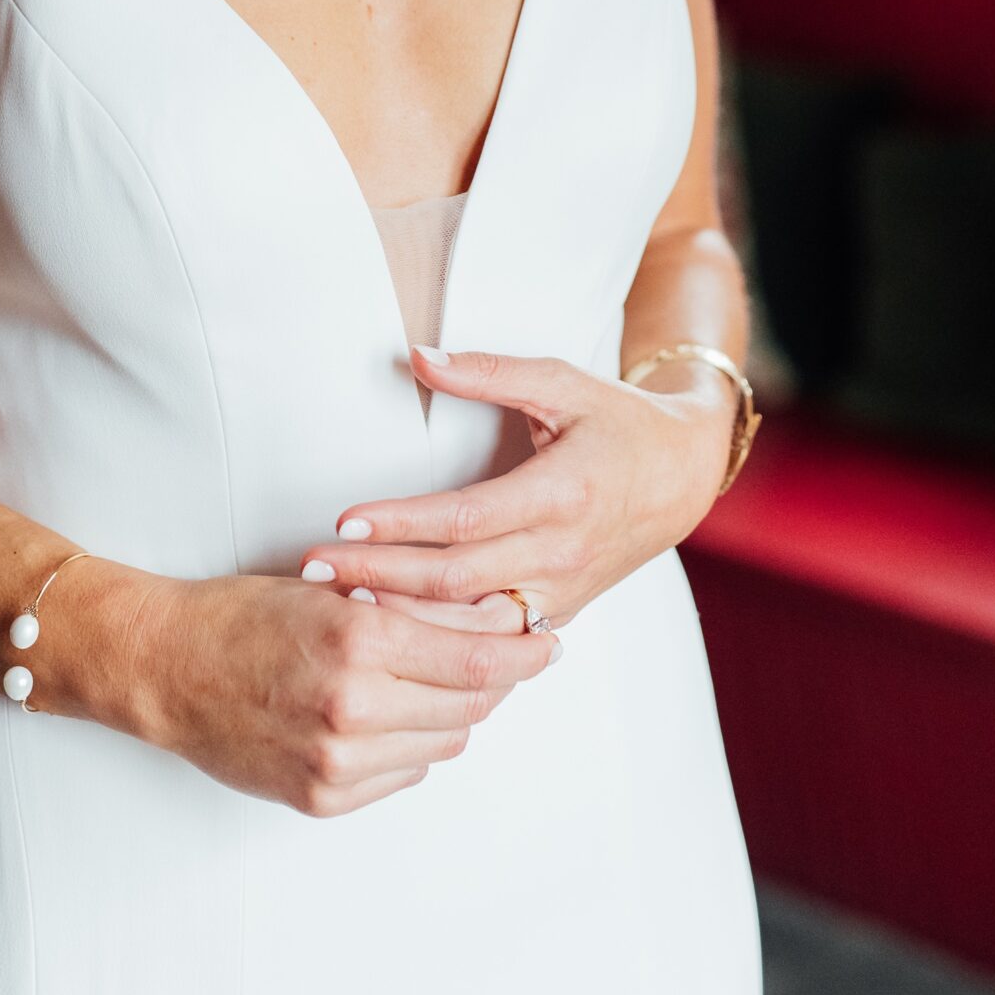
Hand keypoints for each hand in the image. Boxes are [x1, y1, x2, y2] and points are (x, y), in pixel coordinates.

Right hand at [113, 568, 560, 817]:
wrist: (167, 669)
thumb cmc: (243, 616)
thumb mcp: (330, 590)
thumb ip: (409, 607)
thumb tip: (490, 619)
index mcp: (359, 642)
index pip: (477, 659)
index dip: (523, 649)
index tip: (548, 640)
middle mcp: (354, 709)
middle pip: (470, 707)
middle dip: (496, 680)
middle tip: (504, 657)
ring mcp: (338, 762)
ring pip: (442, 745)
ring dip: (451, 714)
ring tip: (431, 681)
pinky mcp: (323, 798)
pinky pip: (402, 775)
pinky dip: (408, 745)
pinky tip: (386, 714)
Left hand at [296, 351, 733, 629]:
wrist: (682, 476)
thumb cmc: (617, 420)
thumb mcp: (562, 381)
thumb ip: (488, 371)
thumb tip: (417, 355)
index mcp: (561, 493)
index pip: (465, 519)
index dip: (402, 522)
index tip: (344, 518)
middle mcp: (561, 553)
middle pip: (454, 578)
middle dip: (377, 574)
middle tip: (312, 568)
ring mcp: (561, 593)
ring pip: (469, 623)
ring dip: (401, 617)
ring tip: (335, 603)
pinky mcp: (557, 616)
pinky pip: (490, 638)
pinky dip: (439, 639)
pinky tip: (389, 631)